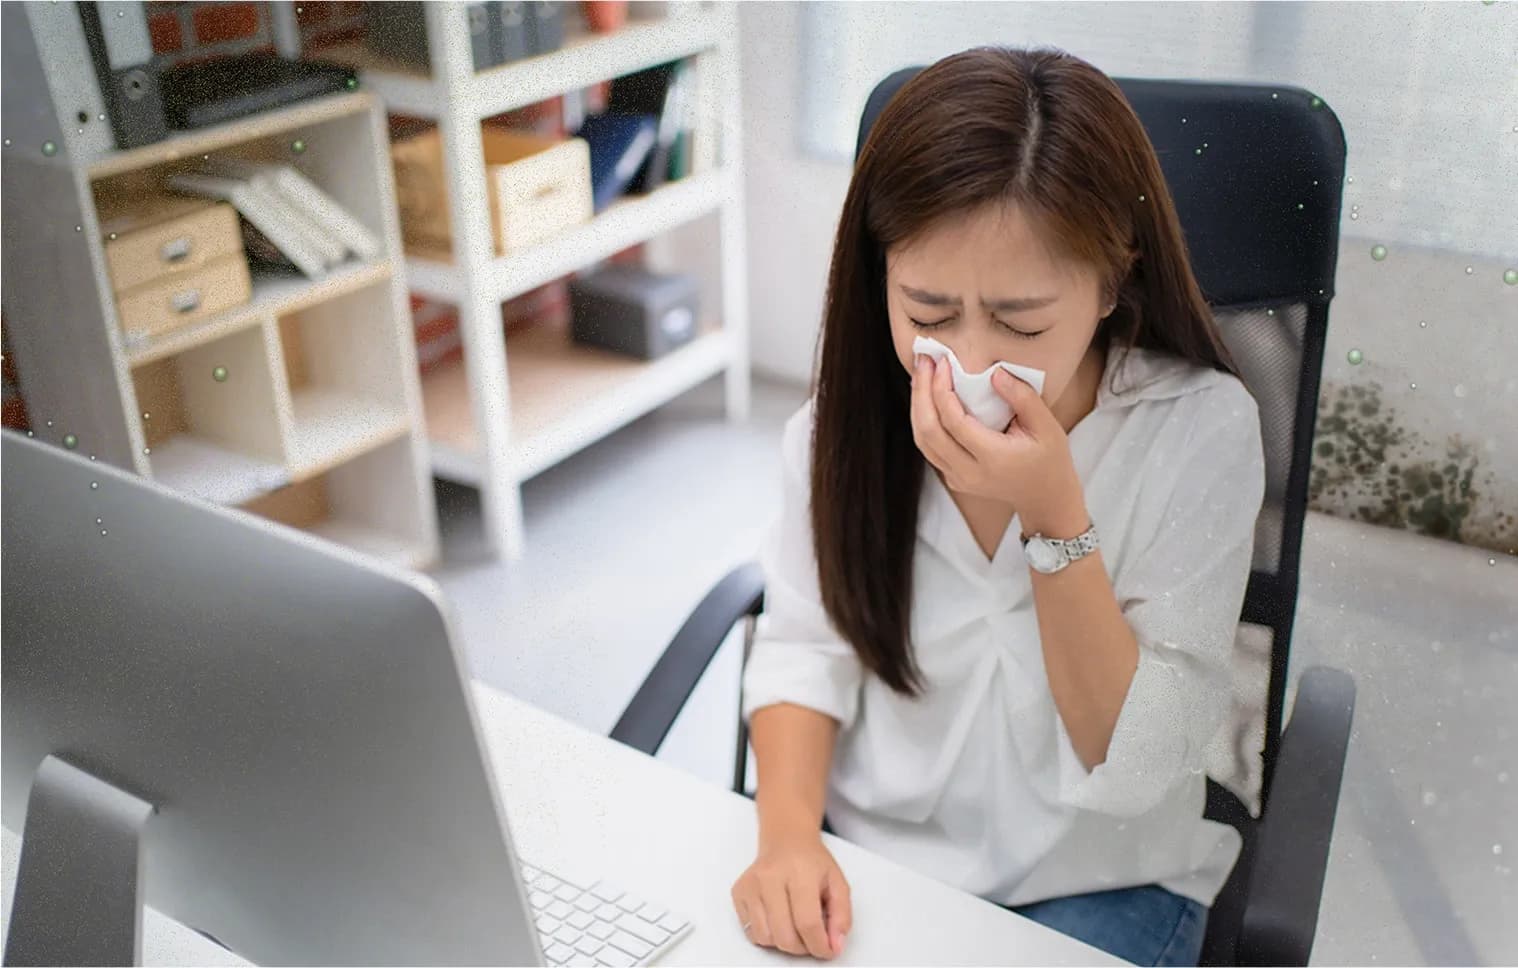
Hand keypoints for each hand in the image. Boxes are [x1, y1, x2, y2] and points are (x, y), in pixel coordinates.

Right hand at [731, 829, 851, 959]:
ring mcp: (751, 885)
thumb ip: (842, 916)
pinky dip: (768, 935)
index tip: (827, 950)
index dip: (819, 945)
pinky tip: (778, 918)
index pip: (807, 922)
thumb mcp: (838, 883)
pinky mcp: (738, 893)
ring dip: (784, 942)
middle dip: (802, 947)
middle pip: (785, 936)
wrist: (786, 840)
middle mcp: (770, 877)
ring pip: (766, 938)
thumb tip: (835, 945)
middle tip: (811, 938)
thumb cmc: (811, 862)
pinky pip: (751, 932)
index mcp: (799, 872)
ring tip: (794, 924)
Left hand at [910, 355, 1087, 535]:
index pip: (954, 422)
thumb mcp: (1047, 426)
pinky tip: (926, 396)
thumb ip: (1022, 397)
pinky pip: (929, 447)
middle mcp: (969, 472)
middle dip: (921, 392)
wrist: (1044, 495)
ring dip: (917, 405)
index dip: (942, 389)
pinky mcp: (952, 478)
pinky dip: (923, 420)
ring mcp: (958, 478)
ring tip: (920, 374)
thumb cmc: (1049, 457)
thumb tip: (994, 373)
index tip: (942, 363)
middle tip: (923, 360)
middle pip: (928, 431)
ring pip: (922, 441)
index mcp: (993, 458)